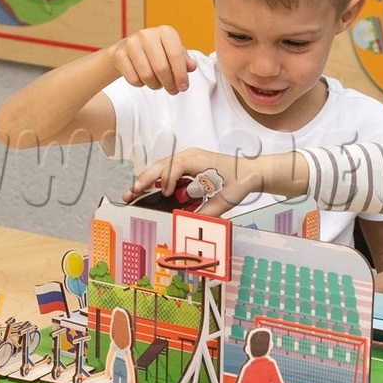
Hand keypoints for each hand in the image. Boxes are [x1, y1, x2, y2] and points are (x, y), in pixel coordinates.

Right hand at [109, 26, 196, 94]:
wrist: (128, 50)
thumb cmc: (158, 53)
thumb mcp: (174, 53)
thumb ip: (185, 60)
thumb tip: (192, 66)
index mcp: (165, 32)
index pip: (176, 55)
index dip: (181, 75)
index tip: (183, 88)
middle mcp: (147, 34)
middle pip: (162, 68)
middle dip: (169, 84)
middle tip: (173, 91)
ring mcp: (131, 43)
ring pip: (147, 76)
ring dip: (155, 85)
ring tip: (158, 83)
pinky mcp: (119, 54)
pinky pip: (134, 79)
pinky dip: (141, 84)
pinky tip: (143, 79)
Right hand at [125, 147, 261, 214]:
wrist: (251, 171)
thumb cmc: (240, 180)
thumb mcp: (226, 200)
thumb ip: (207, 213)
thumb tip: (190, 225)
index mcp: (200, 160)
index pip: (177, 165)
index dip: (168, 178)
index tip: (165, 193)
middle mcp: (190, 156)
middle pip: (162, 164)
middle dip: (145, 178)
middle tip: (131, 193)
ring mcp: (187, 160)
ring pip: (161, 167)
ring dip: (146, 179)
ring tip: (131, 193)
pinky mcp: (186, 166)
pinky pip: (167, 171)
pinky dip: (156, 180)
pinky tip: (145, 191)